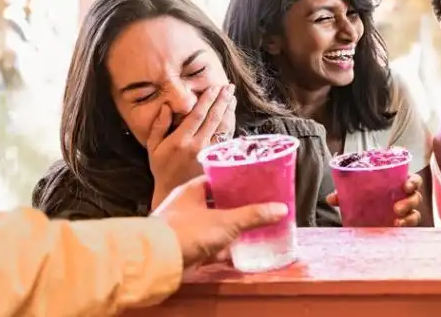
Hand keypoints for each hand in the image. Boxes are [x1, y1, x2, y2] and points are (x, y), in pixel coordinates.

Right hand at [147, 84, 236, 208]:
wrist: (174, 193)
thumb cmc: (162, 168)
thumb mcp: (153, 147)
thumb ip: (159, 126)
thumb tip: (167, 107)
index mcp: (181, 140)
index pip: (198, 115)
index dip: (207, 100)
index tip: (214, 87)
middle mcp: (198, 145)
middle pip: (214, 118)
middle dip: (222, 100)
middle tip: (228, 87)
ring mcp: (209, 153)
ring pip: (223, 127)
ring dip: (229, 111)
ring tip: (232, 98)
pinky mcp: (217, 159)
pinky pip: (227, 138)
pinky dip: (231, 125)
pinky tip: (232, 116)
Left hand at [153, 175, 287, 267]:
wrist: (158, 261)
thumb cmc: (190, 231)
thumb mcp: (227, 221)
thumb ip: (253, 215)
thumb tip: (281, 208)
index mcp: (192, 190)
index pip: (217, 179)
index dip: (236, 182)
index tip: (253, 186)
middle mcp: (185, 205)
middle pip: (216, 203)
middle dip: (235, 209)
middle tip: (256, 210)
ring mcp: (183, 226)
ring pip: (211, 225)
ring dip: (228, 230)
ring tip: (250, 231)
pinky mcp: (183, 246)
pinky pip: (206, 244)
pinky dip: (218, 248)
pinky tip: (233, 253)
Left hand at [326, 173, 423, 226]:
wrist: (360, 217)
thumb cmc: (363, 197)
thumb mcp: (354, 193)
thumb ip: (344, 194)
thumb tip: (331, 199)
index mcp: (397, 184)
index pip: (413, 181)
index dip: (414, 182)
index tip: (406, 187)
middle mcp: (404, 198)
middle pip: (416, 198)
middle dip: (410, 202)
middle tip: (397, 209)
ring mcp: (405, 213)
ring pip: (415, 214)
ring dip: (408, 218)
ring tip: (397, 222)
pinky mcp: (401, 226)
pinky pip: (408, 228)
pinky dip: (404, 228)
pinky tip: (395, 230)